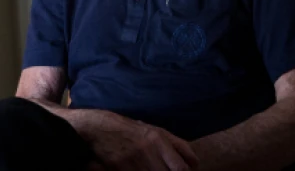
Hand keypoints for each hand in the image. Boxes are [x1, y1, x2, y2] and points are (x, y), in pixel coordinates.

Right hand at [80, 111, 197, 170]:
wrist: (99, 128)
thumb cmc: (131, 130)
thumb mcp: (156, 132)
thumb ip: (178, 146)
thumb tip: (196, 164)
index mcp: (159, 139)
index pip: (181, 168)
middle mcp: (148, 149)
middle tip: (163, 170)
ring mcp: (133, 159)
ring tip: (149, 169)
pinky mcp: (119, 167)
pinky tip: (138, 170)